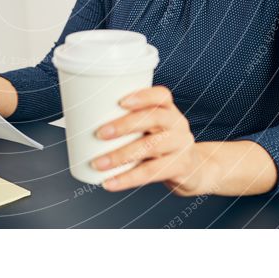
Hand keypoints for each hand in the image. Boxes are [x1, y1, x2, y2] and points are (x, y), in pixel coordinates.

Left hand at [90, 85, 213, 195]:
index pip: (161, 96)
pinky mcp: (180, 168)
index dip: (142, 96)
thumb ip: (129, 123)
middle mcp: (178, 125)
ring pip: (150, 147)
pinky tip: (110, 183)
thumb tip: (81, 122)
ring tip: (98, 163)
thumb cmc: (163, 144)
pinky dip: (127, 179)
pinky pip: (151, 173)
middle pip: (154, 119)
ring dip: (120, 155)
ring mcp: (181, 146)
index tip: (120, 102)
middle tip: (99, 133)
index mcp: (169, 110)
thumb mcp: (154, 129)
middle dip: (124, 126)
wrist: (196, 170)